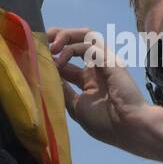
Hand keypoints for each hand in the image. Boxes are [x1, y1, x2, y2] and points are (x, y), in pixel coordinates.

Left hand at [46, 26, 159, 154]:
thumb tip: (45, 76)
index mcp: (88, 80)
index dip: (51, 56)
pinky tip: (60, 60)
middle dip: (57, 37)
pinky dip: (71, 48)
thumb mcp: (75, 107)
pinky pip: (89, 44)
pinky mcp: (109, 58)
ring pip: (84, 36)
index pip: (66, 60)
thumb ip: (63, 90)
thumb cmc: (105, 122)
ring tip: (50, 45)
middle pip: (75, 42)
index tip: (34, 56)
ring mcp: (104, 61)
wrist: (128, 128)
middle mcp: (95, 68)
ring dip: (64, 36)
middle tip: (41, 39)